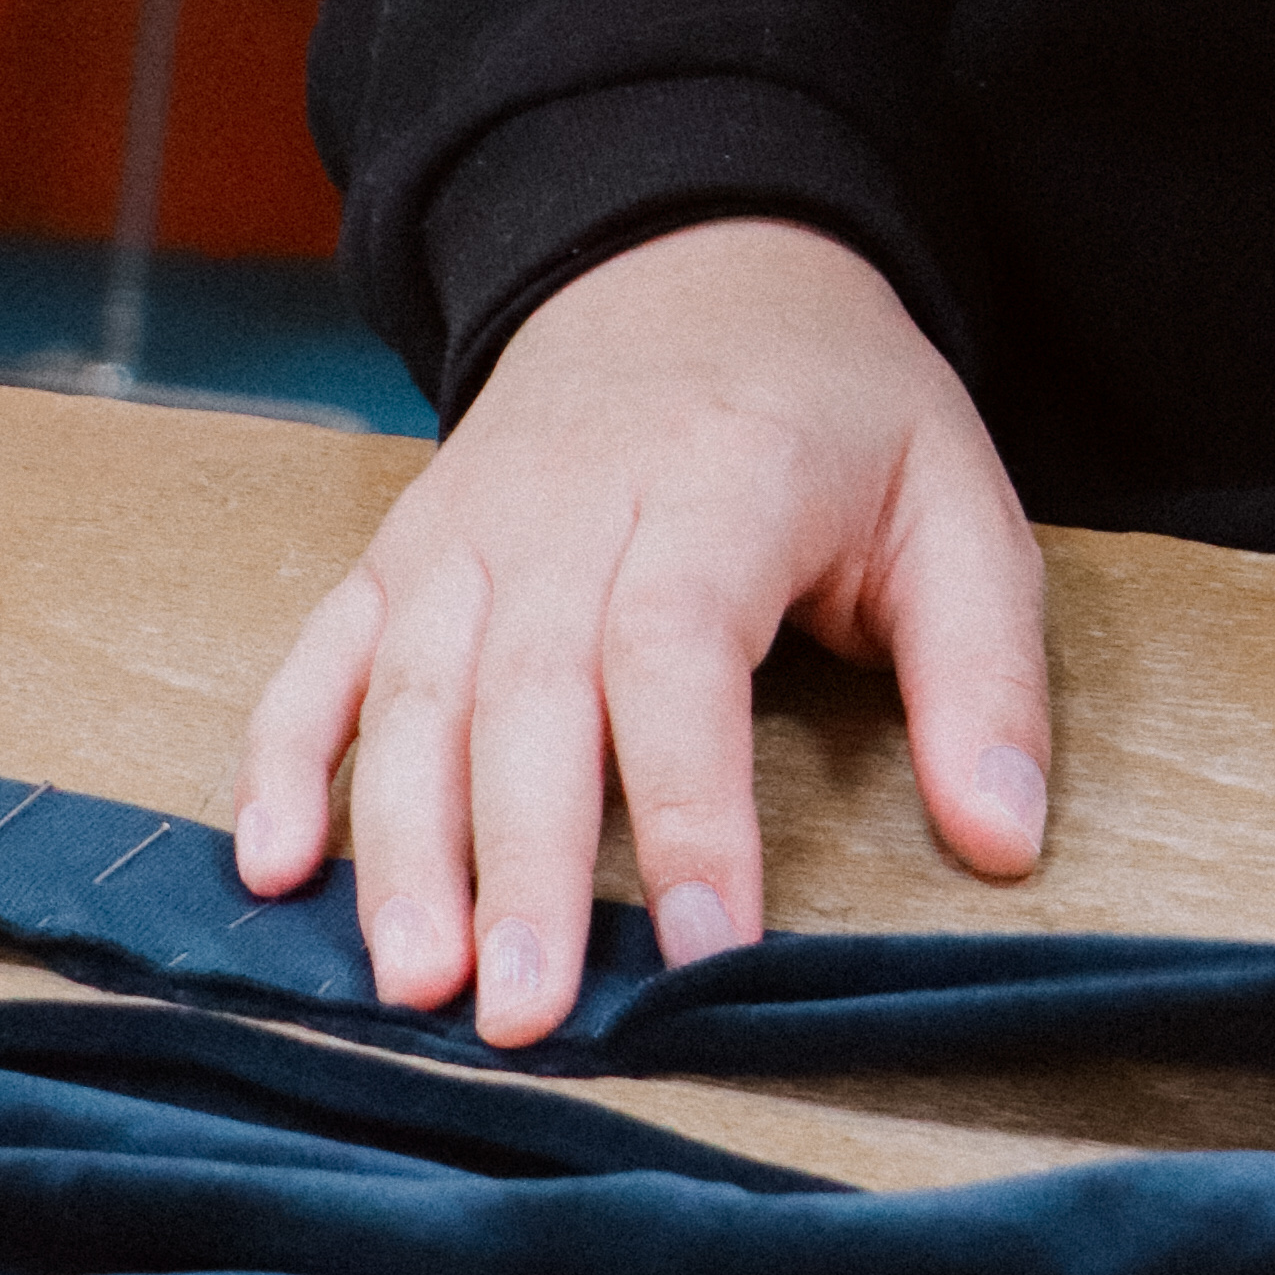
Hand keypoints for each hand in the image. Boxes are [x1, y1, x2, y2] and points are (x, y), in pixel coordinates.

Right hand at [229, 216, 1050, 1048]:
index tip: (708, 949)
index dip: (688, 803)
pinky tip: (273, 870)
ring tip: (412, 986)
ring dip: (400, 843)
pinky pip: (322, 656)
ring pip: (412, 688)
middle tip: (524, 1019)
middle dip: (522, 864)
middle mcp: (572, 501)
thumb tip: (1001, 841)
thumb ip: (986, 672)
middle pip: (529, 691)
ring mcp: (468, 526)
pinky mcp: (402, 550)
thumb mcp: (958, 503)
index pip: (680, 647)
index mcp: (725, 480)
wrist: (690, 255)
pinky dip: (282, 759)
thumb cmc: (839, 411)